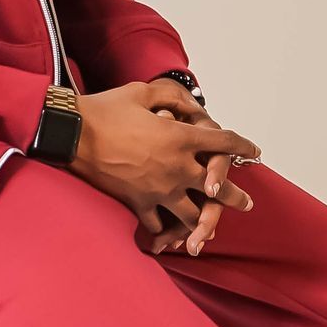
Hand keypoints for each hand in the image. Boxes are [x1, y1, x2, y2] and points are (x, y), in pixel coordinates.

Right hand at [70, 81, 258, 256]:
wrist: (72, 135)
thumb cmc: (105, 109)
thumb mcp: (142, 92)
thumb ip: (172, 98)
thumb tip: (191, 107)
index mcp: (181, 138)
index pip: (224, 143)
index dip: (243, 147)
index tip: (254, 153)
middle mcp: (177, 168)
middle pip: (218, 188)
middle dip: (236, 197)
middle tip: (247, 203)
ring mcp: (159, 190)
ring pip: (192, 215)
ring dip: (204, 222)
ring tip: (210, 229)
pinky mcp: (137, 203)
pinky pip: (157, 224)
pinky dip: (164, 230)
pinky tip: (167, 234)